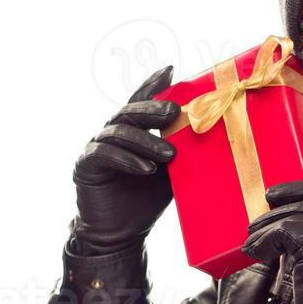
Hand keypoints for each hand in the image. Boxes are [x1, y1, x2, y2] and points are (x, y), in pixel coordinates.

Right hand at [69, 66, 181, 254]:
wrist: (121, 233)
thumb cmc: (147, 200)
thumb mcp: (171, 174)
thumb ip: (181, 154)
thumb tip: (216, 138)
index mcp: (132, 131)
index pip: (141, 102)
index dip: (153, 84)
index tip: (170, 70)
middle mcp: (111, 133)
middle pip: (130, 112)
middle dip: (153, 110)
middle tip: (174, 112)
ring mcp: (96, 147)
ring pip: (119, 132)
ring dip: (146, 141)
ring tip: (170, 154)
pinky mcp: (86, 166)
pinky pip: (105, 155)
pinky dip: (127, 160)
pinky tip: (146, 168)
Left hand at [239, 181, 302, 303]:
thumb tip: (284, 222)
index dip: (298, 189)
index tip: (274, 193)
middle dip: (273, 215)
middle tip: (253, 225)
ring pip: (288, 220)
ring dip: (264, 232)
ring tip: (250, 242)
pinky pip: (280, 234)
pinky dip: (263, 243)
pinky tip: (255, 252)